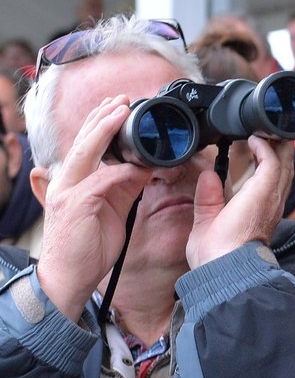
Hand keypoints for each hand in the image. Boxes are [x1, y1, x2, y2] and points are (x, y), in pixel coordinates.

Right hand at [34, 96, 151, 320]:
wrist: (70, 277)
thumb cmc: (90, 246)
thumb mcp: (114, 209)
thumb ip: (126, 186)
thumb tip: (145, 167)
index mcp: (76, 180)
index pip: (88, 145)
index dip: (103, 124)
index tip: (121, 106)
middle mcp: (67, 181)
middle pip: (84, 141)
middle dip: (103, 117)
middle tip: (124, 99)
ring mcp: (67, 191)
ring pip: (85, 152)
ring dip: (104, 130)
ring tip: (120, 111)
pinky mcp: (74, 205)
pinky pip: (100, 181)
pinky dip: (119, 171)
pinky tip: (135, 165)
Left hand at [185, 136, 293, 267]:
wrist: (225, 266)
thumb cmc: (217, 255)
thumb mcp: (207, 221)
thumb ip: (209, 198)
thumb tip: (208, 176)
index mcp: (261, 213)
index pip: (271, 183)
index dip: (269, 163)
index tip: (259, 146)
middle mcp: (271, 203)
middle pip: (284, 168)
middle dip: (279, 148)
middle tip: (270, 130)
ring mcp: (271, 196)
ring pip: (283, 161)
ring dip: (276, 144)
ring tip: (267, 128)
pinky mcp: (266, 189)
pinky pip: (271, 160)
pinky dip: (264, 147)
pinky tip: (254, 138)